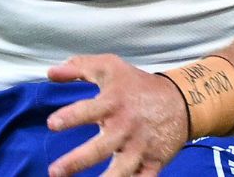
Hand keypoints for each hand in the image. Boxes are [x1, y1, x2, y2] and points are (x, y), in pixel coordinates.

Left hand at [47, 53, 189, 176]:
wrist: (182, 100)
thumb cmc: (139, 85)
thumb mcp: (110, 68)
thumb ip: (80, 68)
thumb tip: (51, 73)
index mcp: (114, 103)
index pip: (89, 110)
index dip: (71, 116)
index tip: (52, 124)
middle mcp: (126, 127)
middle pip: (101, 148)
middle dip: (77, 161)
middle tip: (55, 171)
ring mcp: (140, 147)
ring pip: (121, 171)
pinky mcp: (153, 162)